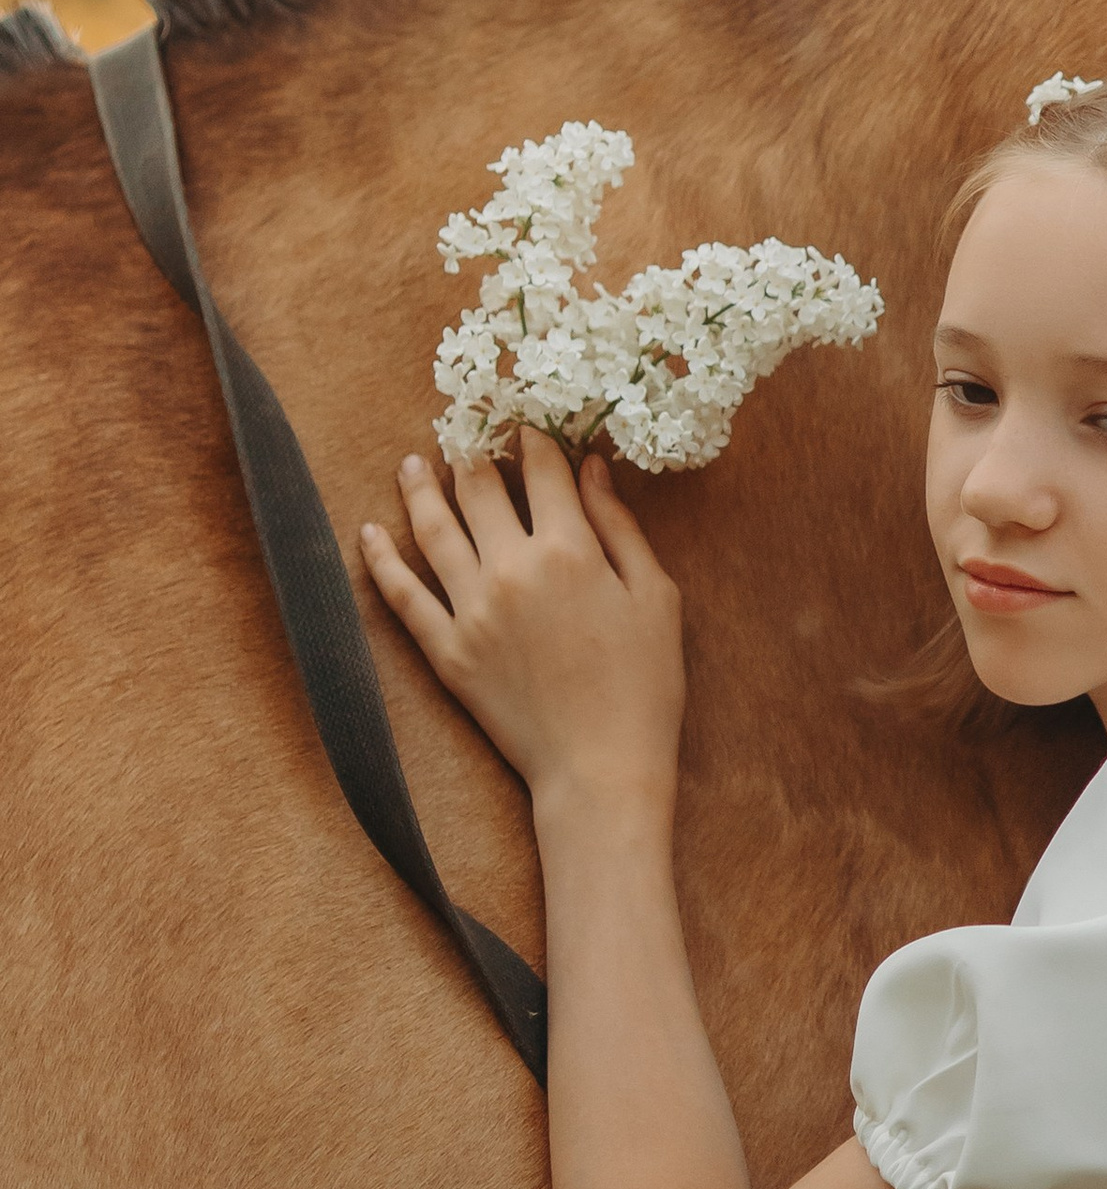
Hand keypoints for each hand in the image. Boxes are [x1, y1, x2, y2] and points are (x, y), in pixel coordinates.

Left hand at [360, 434, 684, 816]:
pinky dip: (381, 560)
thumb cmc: (644, 686)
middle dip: (474, 450)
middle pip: (480, 489)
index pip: (543, 470)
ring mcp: (471, 610)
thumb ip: (620, 527)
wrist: (600, 768)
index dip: (534, 437)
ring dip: (421, 488)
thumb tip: (590, 468)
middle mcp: (511, 569)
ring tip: (415, 463)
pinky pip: (401, 595)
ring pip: (433, 529)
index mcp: (570, 550)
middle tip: (465, 430)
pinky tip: (369, 533)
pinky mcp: (446, 651)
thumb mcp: (655, 596)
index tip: (526, 421)